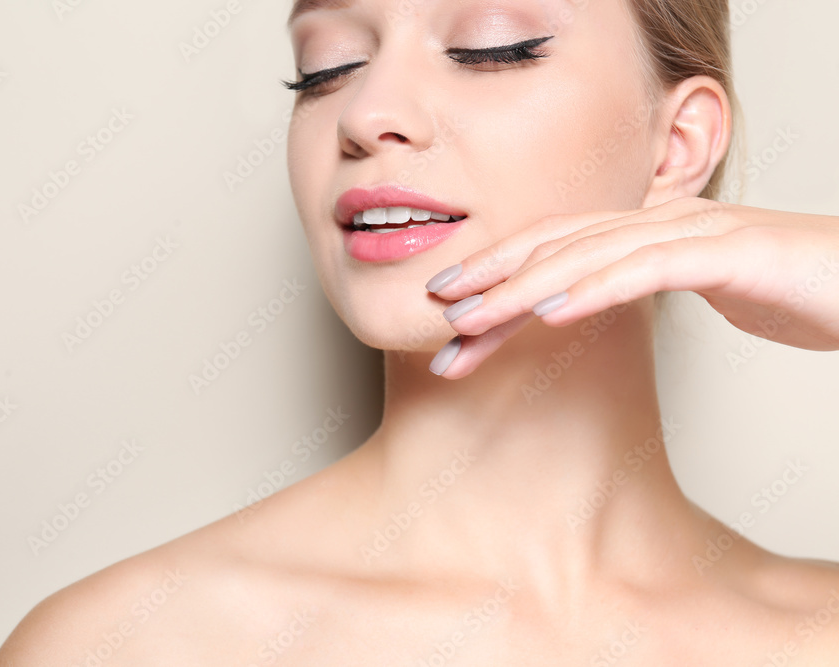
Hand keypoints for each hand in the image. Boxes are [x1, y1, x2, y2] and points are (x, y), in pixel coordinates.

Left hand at [425, 197, 838, 377]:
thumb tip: (600, 292)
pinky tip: (551, 311)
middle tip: (436, 315)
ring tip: (471, 320)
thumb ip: (649, 280)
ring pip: (589, 256)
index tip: (447, 306)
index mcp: (648, 229)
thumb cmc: (791, 287)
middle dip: (491, 281)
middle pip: (557, 248)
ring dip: (523, 290)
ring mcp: (695, 232)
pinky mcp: (730, 253)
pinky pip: (649, 269)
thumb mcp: (703, 287)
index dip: (497, 271)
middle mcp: (661, 221)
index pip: (555, 247)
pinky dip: (596, 288)